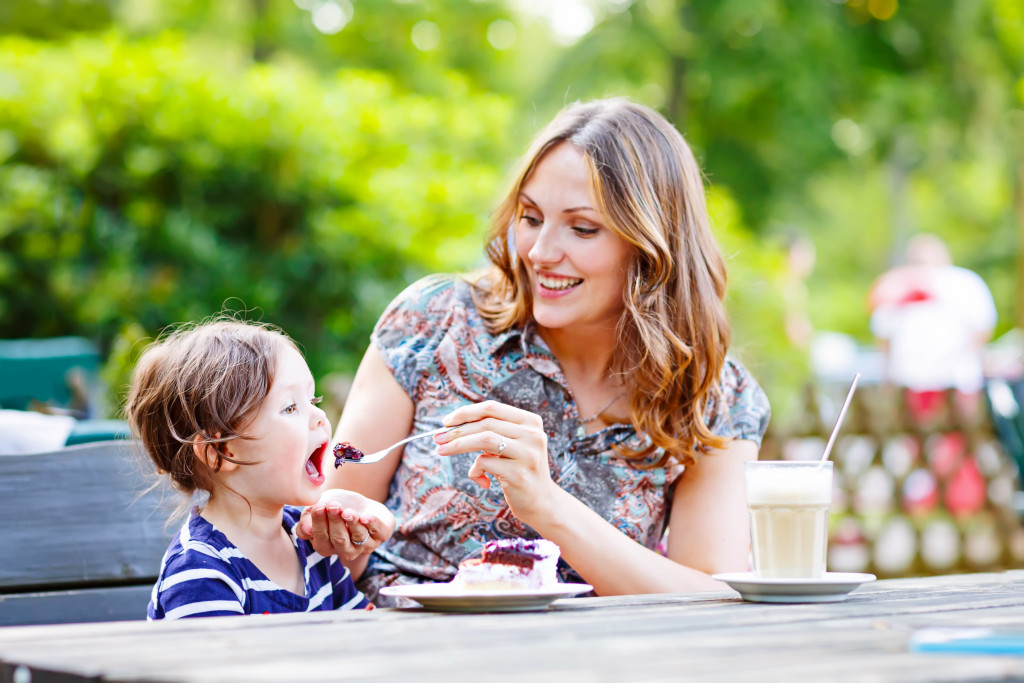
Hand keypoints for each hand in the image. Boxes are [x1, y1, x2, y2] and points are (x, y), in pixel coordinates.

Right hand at [297, 489, 395, 560]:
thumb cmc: (335, 507)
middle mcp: (346, 550)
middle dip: (335, 522)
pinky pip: (378, 532)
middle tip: (332, 506)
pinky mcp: (381, 535)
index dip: (319, 524)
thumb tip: (306, 530)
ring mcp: (365, 545)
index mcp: (327, 546)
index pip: (321, 540)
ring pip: (358, 537)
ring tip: (347, 511)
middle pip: (339, 540)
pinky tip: (366, 516)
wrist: (360, 504)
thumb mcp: (318, 508)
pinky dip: (372, 524)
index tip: (318, 507)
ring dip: (352, 523)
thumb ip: (307, 519)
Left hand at [434, 400, 557, 521]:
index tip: (446, 422)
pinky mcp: (520, 474)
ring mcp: (528, 454)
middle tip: (437, 438)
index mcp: (530, 421)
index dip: (466, 412)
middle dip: (456, 430)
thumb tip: (451, 426)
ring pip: (484, 439)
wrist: (541, 502)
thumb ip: (490, 432)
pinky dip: (475, 470)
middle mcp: (533, 434)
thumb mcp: (509, 446)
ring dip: (458, 445)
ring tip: (442, 451)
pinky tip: (479, 479)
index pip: (492, 408)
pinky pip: (485, 464)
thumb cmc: (518, 470)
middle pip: (486, 423)